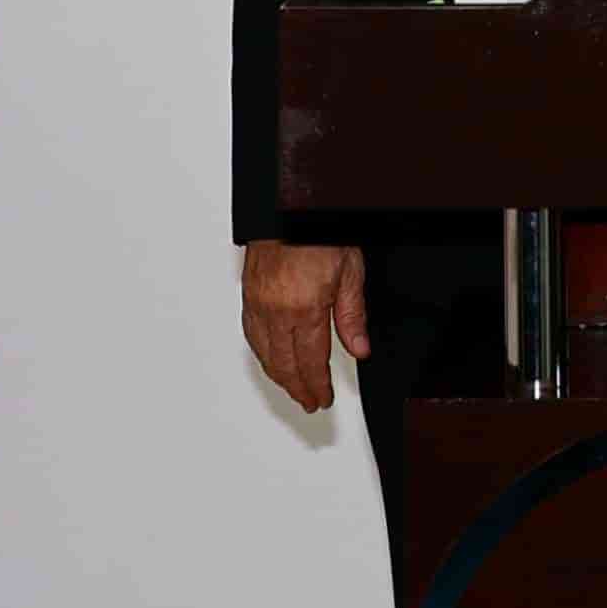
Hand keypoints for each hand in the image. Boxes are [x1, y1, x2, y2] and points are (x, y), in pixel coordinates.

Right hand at [242, 239, 369, 412]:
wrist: (287, 206)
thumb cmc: (318, 231)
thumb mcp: (350, 270)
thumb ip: (352, 315)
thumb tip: (358, 349)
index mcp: (304, 308)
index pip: (312, 361)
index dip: (318, 385)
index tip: (323, 398)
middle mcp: (276, 311)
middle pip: (285, 364)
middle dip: (298, 388)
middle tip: (309, 401)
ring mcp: (258, 303)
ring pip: (264, 353)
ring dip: (278, 375)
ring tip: (291, 387)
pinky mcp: (248, 294)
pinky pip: (251, 334)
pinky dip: (261, 353)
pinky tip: (269, 358)